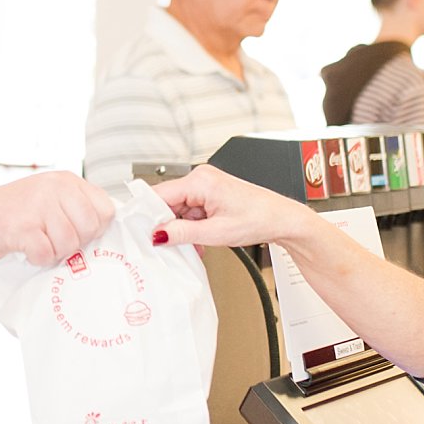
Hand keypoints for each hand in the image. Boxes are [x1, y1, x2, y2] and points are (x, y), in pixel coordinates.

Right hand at [0, 173, 115, 266]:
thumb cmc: (14, 212)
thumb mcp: (49, 197)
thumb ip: (76, 208)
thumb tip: (106, 232)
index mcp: (66, 180)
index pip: (105, 209)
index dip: (96, 228)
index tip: (79, 233)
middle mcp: (55, 188)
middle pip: (90, 228)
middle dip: (76, 243)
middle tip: (55, 241)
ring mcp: (37, 205)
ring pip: (69, 243)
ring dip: (55, 252)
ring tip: (39, 244)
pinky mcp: (21, 226)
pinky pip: (46, 253)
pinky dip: (38, 259)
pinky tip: (27, 250)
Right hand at [147, 165, 318, 249]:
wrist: (282, 220)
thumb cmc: (260, 218)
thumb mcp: (216, 233)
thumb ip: (182, 233)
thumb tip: (158, 234)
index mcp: (201, 180)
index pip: (159, 194)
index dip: (148, 215)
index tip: (141, 233)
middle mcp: (201, 178)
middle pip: (167, 203)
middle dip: (168, 226)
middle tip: (168, 245)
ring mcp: (206, 185)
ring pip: (178, 209)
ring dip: (181, 229)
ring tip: (195, 244)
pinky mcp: (210, 194)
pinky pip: (190, 211)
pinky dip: (191, 227)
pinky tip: (199, 239)